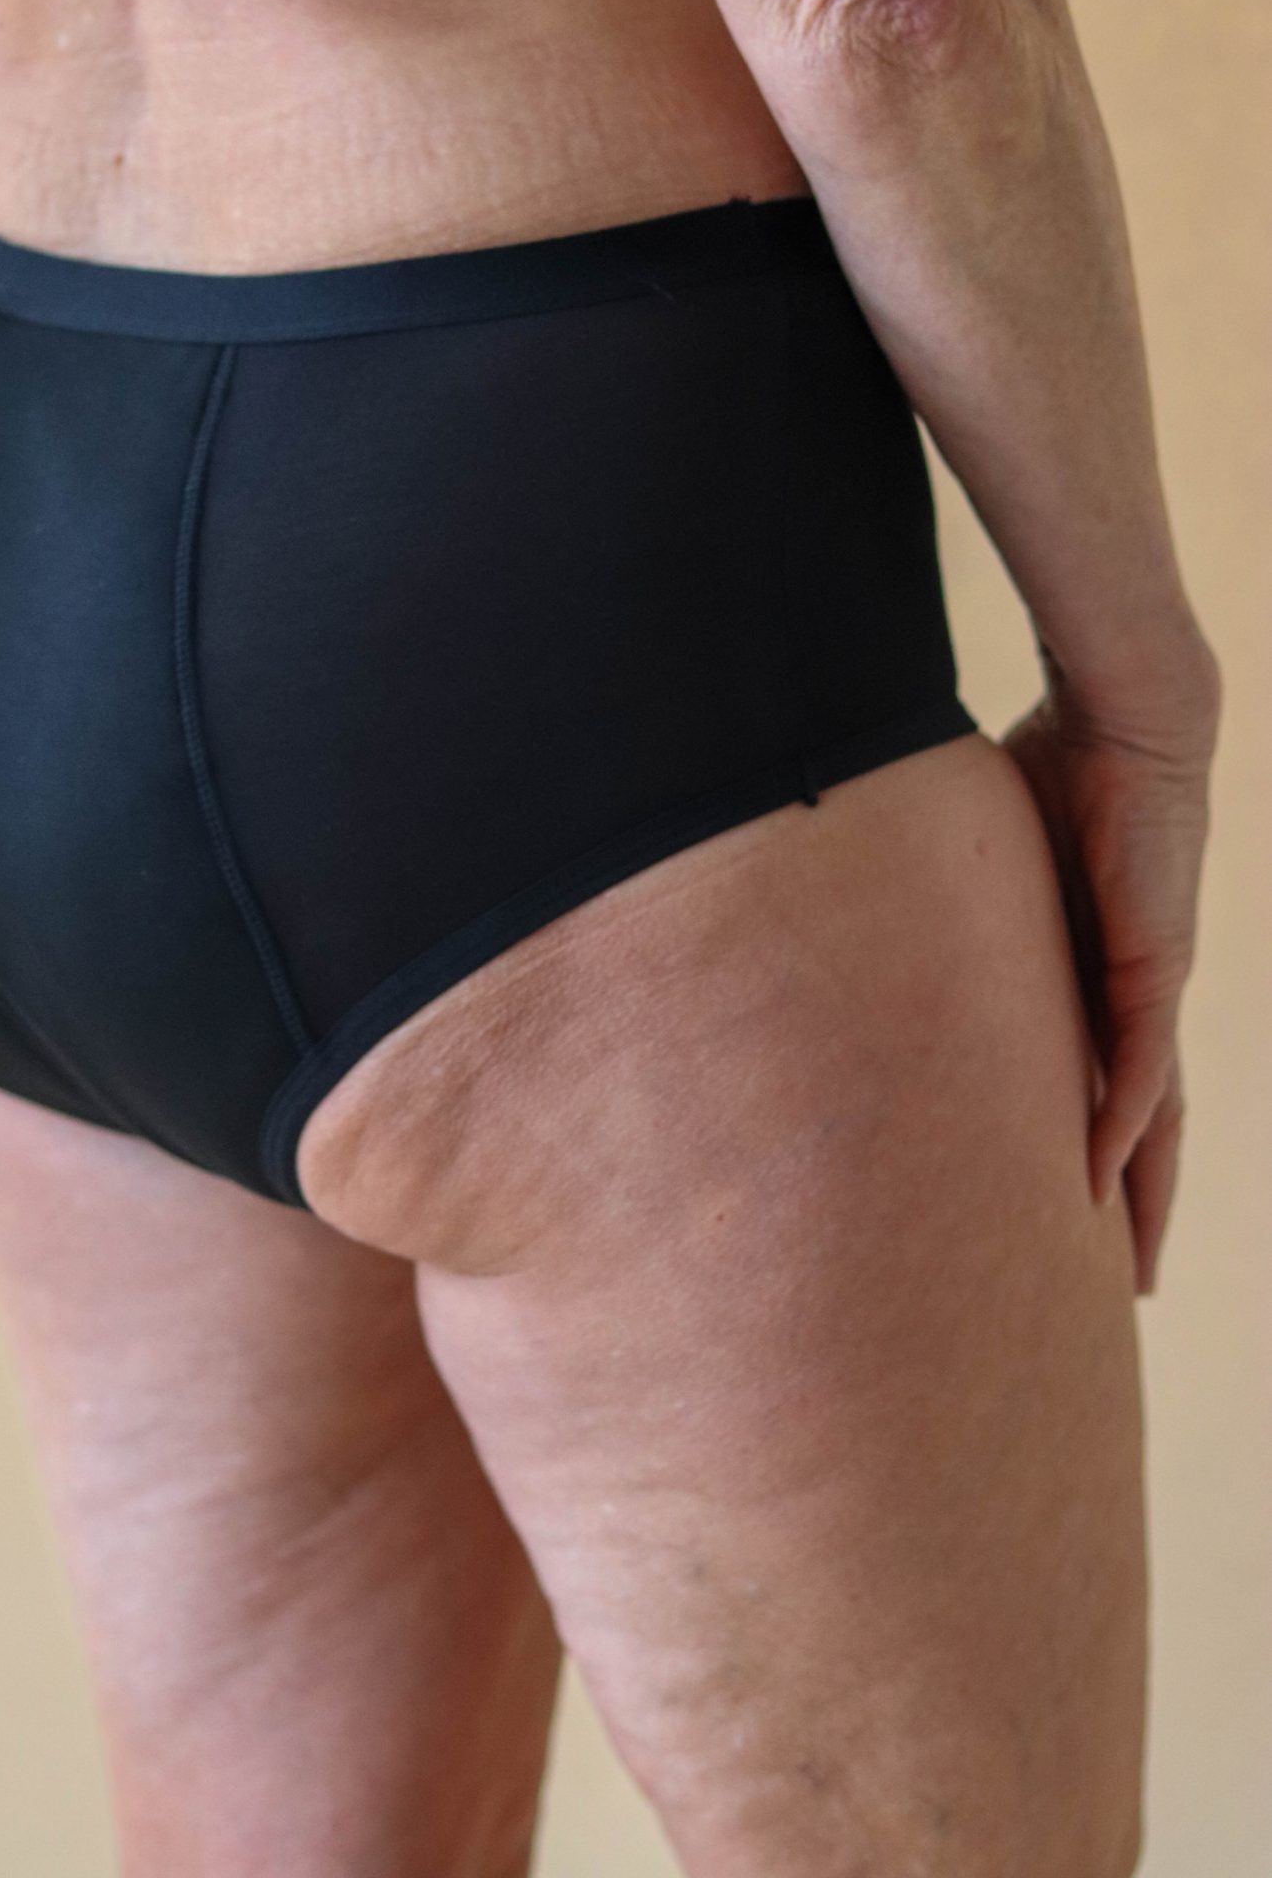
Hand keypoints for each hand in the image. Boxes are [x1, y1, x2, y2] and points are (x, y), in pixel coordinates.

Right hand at [1000, 633, 1220, 1295]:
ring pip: (1155, 1116)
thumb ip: (939, 892)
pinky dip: (1121, 1127)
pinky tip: (1101, 1183)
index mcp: (1097, 966)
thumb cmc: (1057, 756)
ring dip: (1142, 1194)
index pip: (1098, 1075)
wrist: (1125, 712)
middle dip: (1137, 1204)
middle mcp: (1133, 987)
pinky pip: (1139, 1067)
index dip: (1090, 1144)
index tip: (1074, 1210)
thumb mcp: (986, 852)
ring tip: (1130, 1268)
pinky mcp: (1157, 964)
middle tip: (1121, 1283)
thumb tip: (839, 889)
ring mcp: (1151, 982)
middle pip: (1144, 1121)